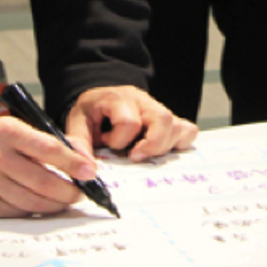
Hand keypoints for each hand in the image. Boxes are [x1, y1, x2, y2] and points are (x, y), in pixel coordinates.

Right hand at [0, 115, 93, 216]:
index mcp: (8, 132)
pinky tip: (41, 207)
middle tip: (80, 194)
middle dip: (68, 191)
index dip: (72, 162)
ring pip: (30, 202)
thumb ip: (51, 141)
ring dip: (54, 205)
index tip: (90, 171)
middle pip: (42, 181)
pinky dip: (33, 211)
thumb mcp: (17, 129)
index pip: (48, 148)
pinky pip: (15, 212)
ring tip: (65, 201)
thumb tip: (84, 159)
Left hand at [63, 85, 197, 161]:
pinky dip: (180, 144)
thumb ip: (79, 142)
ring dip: (164, 146)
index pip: (129, 122)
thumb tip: (86, 168)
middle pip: (163, 118)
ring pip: (178, 126)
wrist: (102, 98)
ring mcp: (160, 110)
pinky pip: (188, 130)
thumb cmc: (93, 111)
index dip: (119, 140)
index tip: (108, 144)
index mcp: (120, 99)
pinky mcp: (171, 120)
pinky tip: (163, 152)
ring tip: (145, 154)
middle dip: (152, 144)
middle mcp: (144, 102)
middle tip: (135, 156)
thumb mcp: (78, 122)